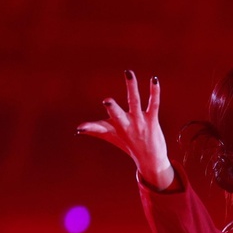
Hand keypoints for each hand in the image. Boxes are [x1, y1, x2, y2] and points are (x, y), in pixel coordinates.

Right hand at [76, 70, 173, 189]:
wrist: (150, 160)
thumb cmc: (128, 145)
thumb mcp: (111, 136)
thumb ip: (94, 130)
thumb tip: (78, 129)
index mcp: (114, 128)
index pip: (99, 128)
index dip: (90, 128)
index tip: (81, 128)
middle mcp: (126, 125)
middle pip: (117, 115)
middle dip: (112, 109)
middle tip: (107, 101)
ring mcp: (140, 122)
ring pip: (134, 102)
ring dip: (131, 87)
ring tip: (128, 73)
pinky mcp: (152, 121)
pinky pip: (153, 104)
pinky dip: (154, 92)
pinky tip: (154, 80)